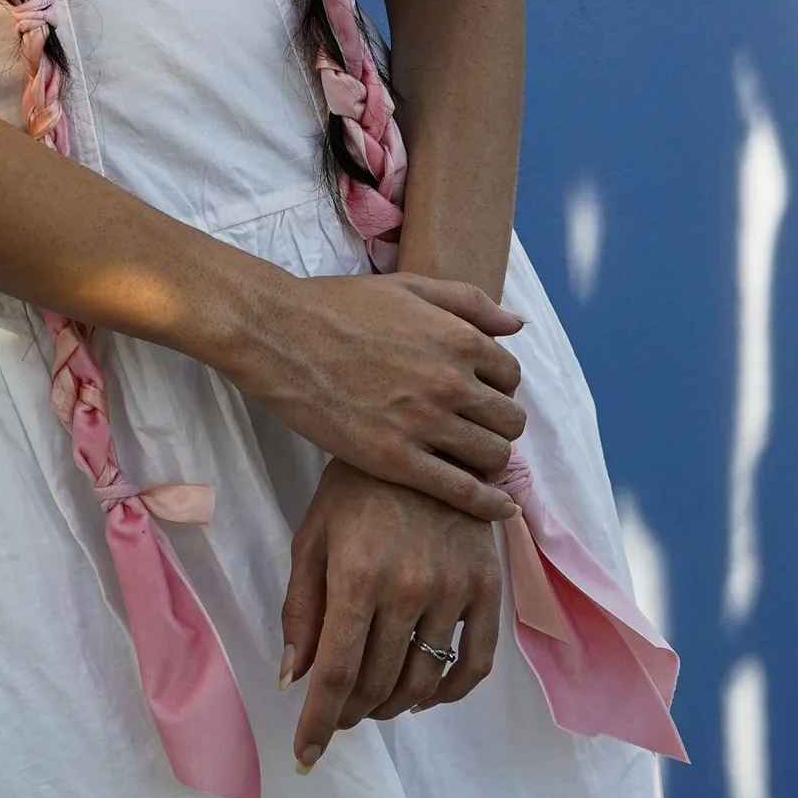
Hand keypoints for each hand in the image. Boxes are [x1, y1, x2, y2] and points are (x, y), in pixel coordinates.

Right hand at [227, 267, 524, 519]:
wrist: (280, 335)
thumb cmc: (340, 306)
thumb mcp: (410, 286)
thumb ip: (469, 302)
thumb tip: (517, 324)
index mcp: (458, 337)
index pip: (510, 375)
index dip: (498, 386)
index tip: (479, 395)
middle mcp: (451, 382)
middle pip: (509, 419)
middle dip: (498, 424)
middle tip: (473, 428)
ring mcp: (424, 423)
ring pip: (493, 456)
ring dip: (491, 459)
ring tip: (469, 458)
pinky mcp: (396, 460)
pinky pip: (462, 492)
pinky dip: (489, 505)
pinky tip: (500, 511)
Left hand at [282, 462, 503, 770]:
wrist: (426, 436)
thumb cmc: (355, 485)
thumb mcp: (313, 536)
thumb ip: (302, 609)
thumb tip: (292, 678)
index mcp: (357, 576)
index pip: (336, 674)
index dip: (318, 724)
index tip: (305, 759)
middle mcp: (409, 589)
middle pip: (378, 684)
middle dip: (351, 714)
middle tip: (337, 716)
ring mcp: (454, 590)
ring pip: (424, 680)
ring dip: (394, 706)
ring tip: (374, 704)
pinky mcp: (487, 586)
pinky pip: (474, 661)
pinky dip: (450, 692)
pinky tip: (425, 693)